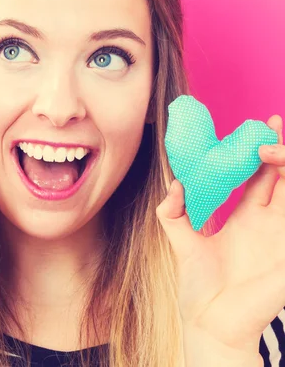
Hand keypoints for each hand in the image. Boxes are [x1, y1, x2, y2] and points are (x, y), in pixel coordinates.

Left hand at [156, 114, 284, 356]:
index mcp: (246, 216)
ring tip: (275, 149)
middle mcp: (268, 221)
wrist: (210, 322)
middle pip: (283, 175)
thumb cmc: (200, 286)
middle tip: (271, 125)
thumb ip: (173, 213)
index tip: (260, 125)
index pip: (260, 175)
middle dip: (280, 148)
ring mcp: (282, 236)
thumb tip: (173, 183)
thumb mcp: (182, 242)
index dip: (261, 150)